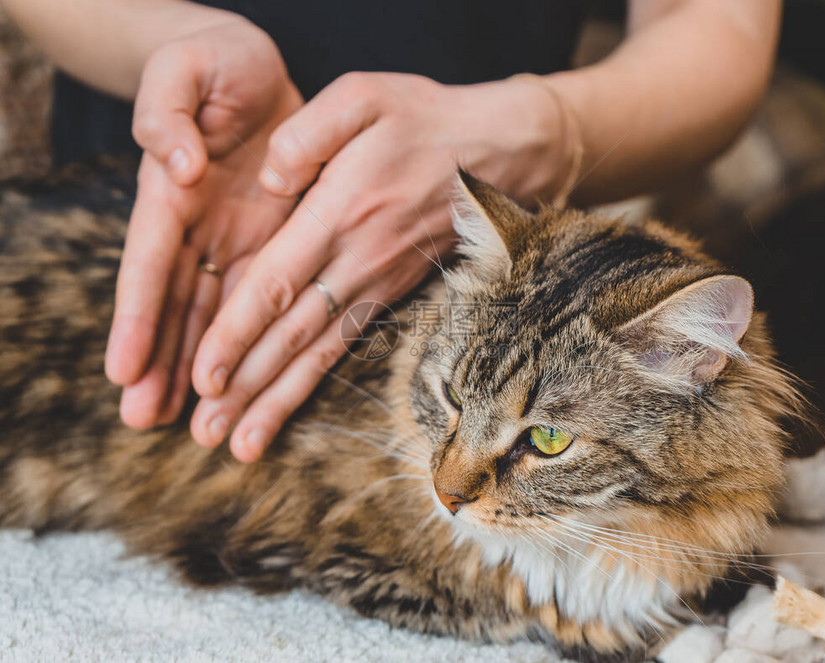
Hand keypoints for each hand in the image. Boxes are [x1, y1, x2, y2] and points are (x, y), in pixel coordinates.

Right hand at [104, 18, 304, 427]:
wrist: (251, 70)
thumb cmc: (211, 63)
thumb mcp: (184, 71)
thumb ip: (168, 113)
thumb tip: (175, 165)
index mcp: (169, 192)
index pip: (149, 262)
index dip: (137, 317)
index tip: (121, 369)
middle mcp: (196, 227)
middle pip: (174, 304)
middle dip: (160, 362)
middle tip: (142, 420)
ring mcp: (231, 239)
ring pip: (212, 314)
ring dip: (199, 366)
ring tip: (188, 421)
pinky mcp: (268, 242)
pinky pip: (257, 298)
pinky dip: (248, 340)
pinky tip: (242, 379)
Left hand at [189, 72, 578, 461]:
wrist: (499, 153)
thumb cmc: (427, 119)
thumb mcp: (364, 95)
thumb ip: (305, 133)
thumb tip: (266, 179)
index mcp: (340, 211)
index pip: (277, 282)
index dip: (237, 332)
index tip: (202, 375)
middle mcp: (356, 258)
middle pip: (292, 334)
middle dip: (245, 386)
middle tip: (205, 433)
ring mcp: (375, 282)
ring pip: (318, 352)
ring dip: (275, 400)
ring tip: (238, 445)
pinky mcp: (388, 292)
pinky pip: (344, 345)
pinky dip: (313, 383)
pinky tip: (286, 407)